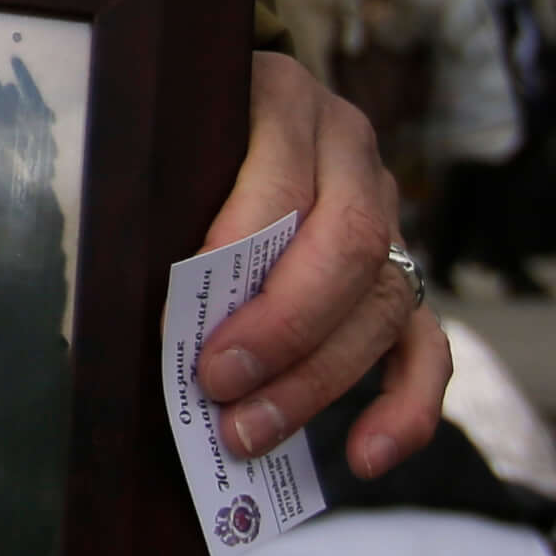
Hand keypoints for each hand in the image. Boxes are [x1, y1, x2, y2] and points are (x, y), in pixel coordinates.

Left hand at [191, 50, 447, 476]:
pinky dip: (405, 406)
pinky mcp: (402, 274)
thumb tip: (129, 293)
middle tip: (217, 388)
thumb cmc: (168, 135)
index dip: (239, 261)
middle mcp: (350, 151)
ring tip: (250, 433)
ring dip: (318, 381)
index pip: (282, 185)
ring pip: (382, 304)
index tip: (186, 324)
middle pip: (347, 249)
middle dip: (283, 332)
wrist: (212, 100)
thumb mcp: (158, 137)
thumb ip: (153, 192)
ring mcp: (387, 213)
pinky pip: (426, 345)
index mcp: (284, 99)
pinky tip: (364, 456)